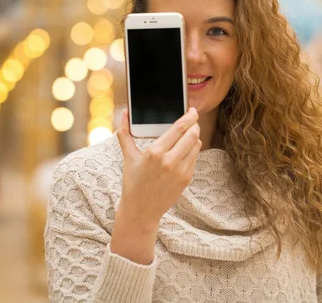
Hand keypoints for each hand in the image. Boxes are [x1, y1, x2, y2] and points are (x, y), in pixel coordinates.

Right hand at [116, 108, 200, 232]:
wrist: (141, 210)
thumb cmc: (133, 182)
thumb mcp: (128, 157)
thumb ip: (125, 133)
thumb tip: (125, 113)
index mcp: (154, 152)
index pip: (179, 128)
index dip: (189, 117)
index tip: (192, 110)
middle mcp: (170, 161)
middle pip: (192, 134)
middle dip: (195, 124)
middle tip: (193, 119)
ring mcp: (180, 171)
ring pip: (196, 145)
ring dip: (195, 137)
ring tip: (189, 133)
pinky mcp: (186, 179)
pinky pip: (195, 158)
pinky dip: (192, 150)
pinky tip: (185, 149)